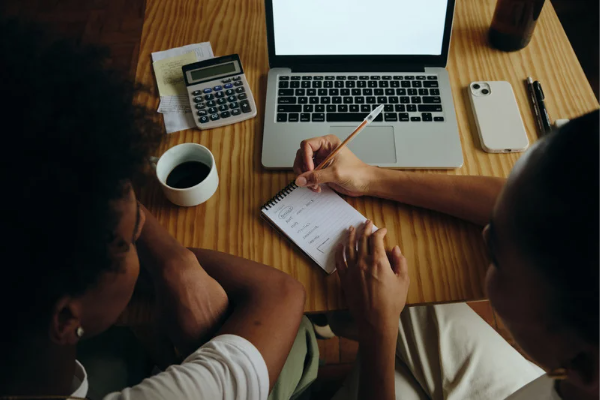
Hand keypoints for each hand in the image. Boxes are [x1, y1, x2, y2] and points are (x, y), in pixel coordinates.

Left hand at [154, 254, 229, 355]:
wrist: (180, 275)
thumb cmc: (166, 305)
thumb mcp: (160, 333)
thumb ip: (167, 356)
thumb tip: (174, 368)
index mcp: (193, 344)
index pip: (198, 362)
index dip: (192, 359)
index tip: (185, 353)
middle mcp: (210, 335)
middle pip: (210, 349)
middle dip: (202, 346)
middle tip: (191, 334)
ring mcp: (222, 321)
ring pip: (219, 334)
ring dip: (212, 333)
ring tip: (198, 319)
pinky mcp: (227, 308)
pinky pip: (225, 319)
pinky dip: (217, 318)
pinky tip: (205, 308)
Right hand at [293, 135, 375, 196]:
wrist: (365, 183)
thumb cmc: (357, 173)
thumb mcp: (336, 173)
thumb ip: (317, 176)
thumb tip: (300, 180)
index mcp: (328, 143)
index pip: (307, 145)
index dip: (305, 157)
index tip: (310, 170)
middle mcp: (323, 150)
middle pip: (301, 155)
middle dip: (303, 169)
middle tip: (308, 179)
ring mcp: (321, 160)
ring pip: (303, 166)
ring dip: (305, 177)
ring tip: (314, 185)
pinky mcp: (321, 170)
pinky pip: (308, 175)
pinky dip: (309, 182)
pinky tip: (317, 187)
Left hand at [335, 221, 409, 336]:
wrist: (375, 320)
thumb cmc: (392, 302)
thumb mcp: (403, 281)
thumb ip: (400, 262)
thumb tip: (395, 249)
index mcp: (378, 261)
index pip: (376, 240)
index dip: (379, 232)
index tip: (383, 230)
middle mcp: (363, 263)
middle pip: (362, 241)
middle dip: (365, 229)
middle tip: (367, 222)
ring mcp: (352, 270)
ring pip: (349, 248)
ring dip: (351, 236)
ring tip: (351, 228)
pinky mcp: (344, 279)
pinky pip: (339, 262)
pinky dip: (339, 252)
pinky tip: (340, 245)